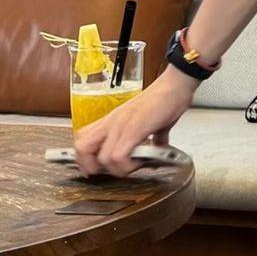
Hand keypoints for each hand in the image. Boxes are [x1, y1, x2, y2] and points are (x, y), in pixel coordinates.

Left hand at [73, 69, 196, 177]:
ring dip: (117, 169)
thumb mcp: (151, 121)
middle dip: (91, 166)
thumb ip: (152, 136)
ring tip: (133, 165)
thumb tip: (159, 147)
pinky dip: (128, 166)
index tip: (95, 169)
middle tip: (110, 170)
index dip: (84, 159)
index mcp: (112, 120)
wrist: (175, 85)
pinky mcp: (134, 129)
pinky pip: (119, 156)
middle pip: (82, 148)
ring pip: (101, 157)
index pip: (82, 139)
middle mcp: (112, 122)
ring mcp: (121, 125)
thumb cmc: (164, 99)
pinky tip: (141, 161)